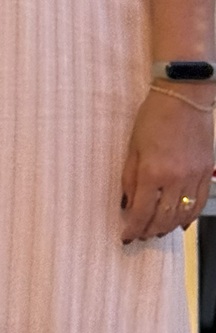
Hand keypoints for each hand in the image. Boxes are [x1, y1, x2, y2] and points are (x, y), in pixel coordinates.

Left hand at [121, 88, 212, 242]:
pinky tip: (181, 223)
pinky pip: (198, 203)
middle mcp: (175, 179)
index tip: (126, 236)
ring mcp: (193, 177)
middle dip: (149, 231)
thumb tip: (127, 203)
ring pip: (182, 215)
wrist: (184, 97)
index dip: (133, 228)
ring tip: (157, 230)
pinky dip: (189, 217)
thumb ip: (129, 178)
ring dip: (168, 227)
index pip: (141, 211)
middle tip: (141, 235)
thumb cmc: (154, 116)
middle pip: (162, 218)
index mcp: (152, 172)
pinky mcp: (206, 172)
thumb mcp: (133, 146)